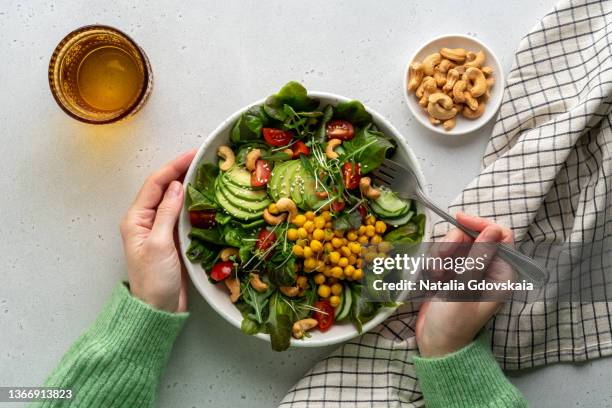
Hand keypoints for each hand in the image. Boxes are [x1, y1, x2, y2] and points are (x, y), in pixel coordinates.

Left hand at [120, 150, 196, 312]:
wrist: (157, 309)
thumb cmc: (153, 279)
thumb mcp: (159, 244)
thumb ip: (166, 213)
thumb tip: (177, 185)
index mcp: (136, 218)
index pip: (156, 184)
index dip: (174, 166)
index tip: (193, 155)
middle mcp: (146, 220)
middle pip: (164, 188)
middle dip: (182, 171)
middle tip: (204, 160)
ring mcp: (159, 230)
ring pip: (174, 200)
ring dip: (189, 186)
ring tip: (207, 174)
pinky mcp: (172, 239)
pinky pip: (182, 215)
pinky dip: (193, 204)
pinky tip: (206, 199)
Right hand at [415, 212, 513, 356]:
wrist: (435, 344)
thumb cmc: (453, 323)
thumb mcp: (465, 288)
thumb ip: (478, 257)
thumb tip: (493, 229)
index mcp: (501, 274)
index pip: (500, 235)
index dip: (480, 224)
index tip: (459, 220)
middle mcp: (487, 269)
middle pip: (471, 237)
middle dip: (452, 246)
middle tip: (441, 265)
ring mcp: (468, 270)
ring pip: (454, 244)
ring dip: (440, 257)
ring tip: (436, 278)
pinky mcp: (451, 273)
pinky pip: (441, 255)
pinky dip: (434, 264)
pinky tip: (432, 281)